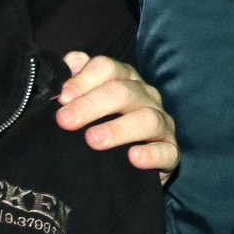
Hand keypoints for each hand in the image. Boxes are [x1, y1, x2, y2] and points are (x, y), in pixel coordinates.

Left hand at [54, 52, 178, 174]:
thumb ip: (75, 81)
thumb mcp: (85, 102)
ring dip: (119, 128)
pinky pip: (167, 151)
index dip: (83, 80)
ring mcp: (162, 123)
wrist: (125, 168)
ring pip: (147, 119)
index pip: (107, 68)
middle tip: (66, 120)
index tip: (61, 98)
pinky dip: (151, 154)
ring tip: (93, 140)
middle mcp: (146, 97)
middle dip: (91, 105)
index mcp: (125, 79)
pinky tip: (133, 157)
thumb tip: (65, 66)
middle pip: (123, 91)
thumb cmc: (102, 127)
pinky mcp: (171, 152)